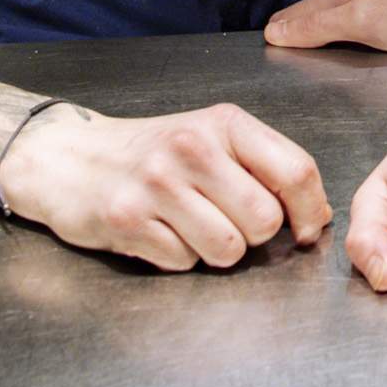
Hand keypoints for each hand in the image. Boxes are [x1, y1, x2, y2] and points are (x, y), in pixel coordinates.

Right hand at [1, 102, 333, 270]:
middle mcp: (193, 148)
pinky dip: (177, 257)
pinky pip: (183, 262)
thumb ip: (264, 167)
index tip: (305, 231)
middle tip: (226, 221)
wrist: (69, 156)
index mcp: (225, 123)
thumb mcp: (211, 139)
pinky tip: (158, 232)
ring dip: (215, 251)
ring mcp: (157, 184)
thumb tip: (316, 215)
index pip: (296, 170)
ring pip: (227, 249)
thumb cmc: (153, 152)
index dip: (309, 211)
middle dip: (253, 236)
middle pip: (264, 221)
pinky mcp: (127, 219)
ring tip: (189, 226)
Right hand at [263, 0, 386, 51]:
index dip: (288, 21)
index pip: (307, 9)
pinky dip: (348, 27)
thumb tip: (275, 30)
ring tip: (310, 32)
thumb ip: (318, 25)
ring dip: (324, 21)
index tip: (268, 32)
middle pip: (323, 7)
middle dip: (302, 17)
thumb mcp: (358, 18)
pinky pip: (363, 20)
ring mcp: (385, 3)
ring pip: (344, 11)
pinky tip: (357, 35)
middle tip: (281, 30)